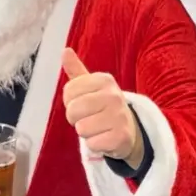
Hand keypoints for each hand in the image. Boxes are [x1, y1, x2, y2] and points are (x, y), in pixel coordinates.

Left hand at [62, 49, 142, 168]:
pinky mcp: (121, 137)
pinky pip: (92, 144)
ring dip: (86, 133)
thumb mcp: (92, 86)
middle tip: (90, 118)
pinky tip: (105, 138)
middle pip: (73, 110)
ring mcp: (119, 116)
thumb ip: (76, 70)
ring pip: (81, 129)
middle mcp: (114, 96)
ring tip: (98, 128)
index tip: (83, 103)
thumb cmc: (104, 106)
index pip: (69, 91)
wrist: (130, 129)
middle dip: (76, 118)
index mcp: (104, 80)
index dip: (71, 101)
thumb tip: (65, 51)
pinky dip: (95, 145)